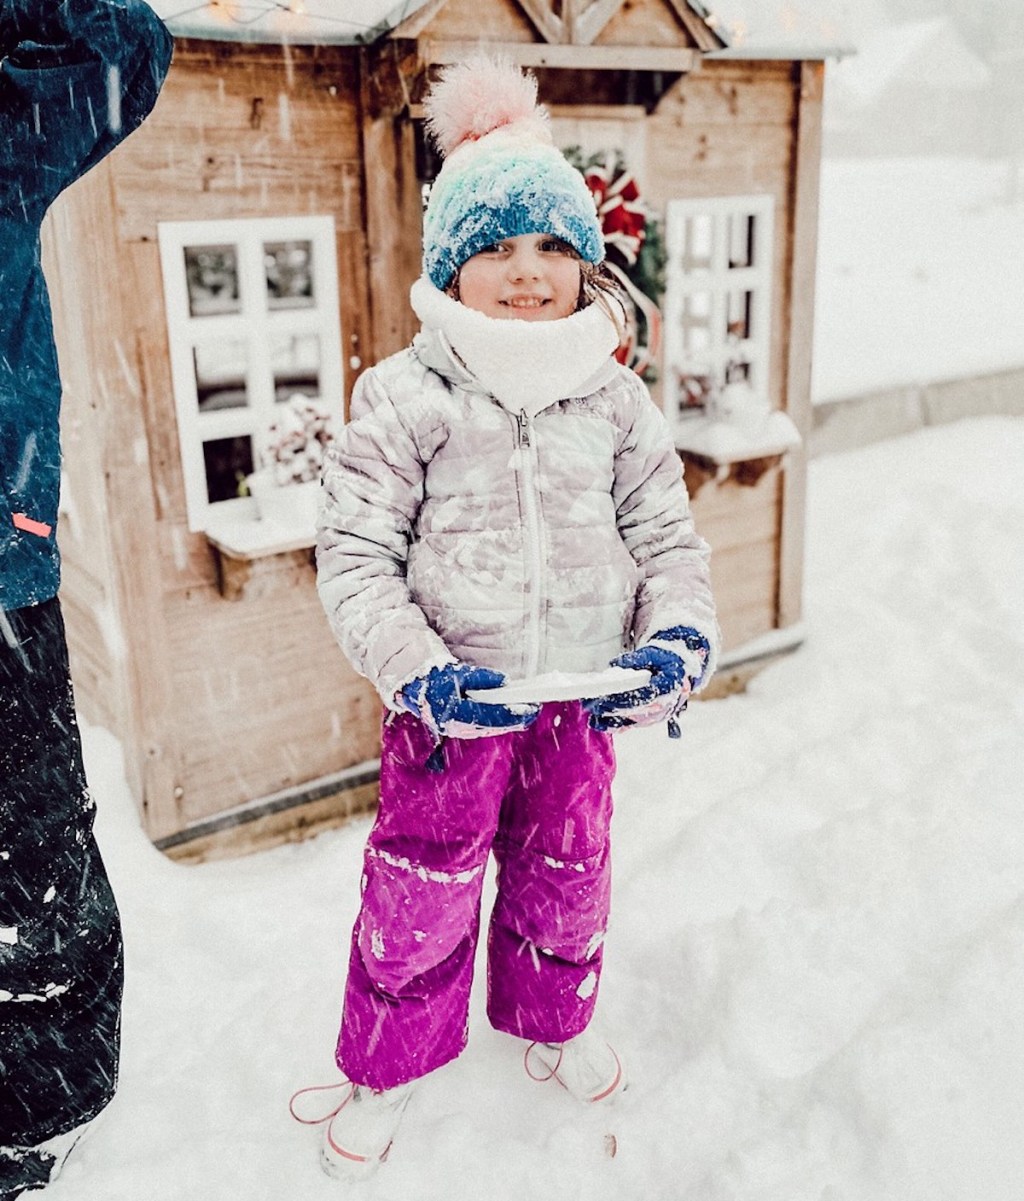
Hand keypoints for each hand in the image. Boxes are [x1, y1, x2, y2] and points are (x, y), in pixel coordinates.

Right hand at [400, 662, 538, 739]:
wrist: (412, 683)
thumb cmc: (435, 675)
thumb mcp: (458, 672)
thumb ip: (481, 678)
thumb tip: (504, 682)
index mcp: (454, 712)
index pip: (492, 715)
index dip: (514, 712)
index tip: (532, 707)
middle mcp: (456, 725)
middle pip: (494, 725)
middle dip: (516, 717)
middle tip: (534, 708)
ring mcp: (457, 728)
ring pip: (490, 727)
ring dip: (509, 720)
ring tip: (526, 711)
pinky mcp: (459, 727)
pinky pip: (483, 726)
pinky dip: (498, 720)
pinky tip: (510, 715)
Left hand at [582, 627, 709, 732]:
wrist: (679, 670)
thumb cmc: (665, 659)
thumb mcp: (654, 653)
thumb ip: (636, 659)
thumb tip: (615, 665)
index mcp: (667, 688)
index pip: (641, 696)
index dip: (621, 698)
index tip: (603, 697)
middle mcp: (663, 706)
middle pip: (632, 710)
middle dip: (609, 708)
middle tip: (589, 704)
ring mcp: (656, 716)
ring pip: (630, 720)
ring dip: (609, 719)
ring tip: (590, 714)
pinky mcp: (648, 719)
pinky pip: (630, 724)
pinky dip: (614, 724)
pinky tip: (599, 723)